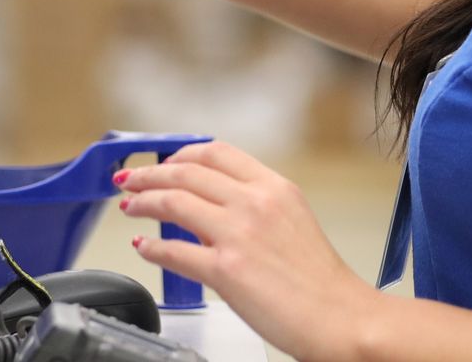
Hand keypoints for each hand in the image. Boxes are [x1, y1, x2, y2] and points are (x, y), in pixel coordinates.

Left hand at [117, 142, 379, 361]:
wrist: (341, 317)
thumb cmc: (321, 281)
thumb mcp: (292, 221)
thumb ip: (254, 207)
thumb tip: (211, 208)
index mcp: (274, 187)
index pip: (216, 153)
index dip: (180, 154)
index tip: (164, 162)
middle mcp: (254, 203)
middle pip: (186, 172)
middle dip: (149, 174)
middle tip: (130, 180)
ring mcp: (238, 234)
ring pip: (173, 202)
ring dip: (143, 202)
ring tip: (130, 207)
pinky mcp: (225, 270)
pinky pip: (174, 250)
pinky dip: (151, 247)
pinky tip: (143, 247)